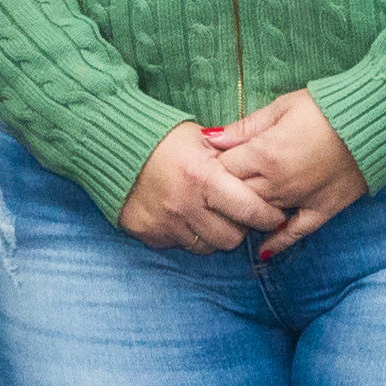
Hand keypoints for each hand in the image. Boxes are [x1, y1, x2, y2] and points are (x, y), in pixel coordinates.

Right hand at [116, 128, 280, 252]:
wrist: (110, 143)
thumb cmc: (164, 138)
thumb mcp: (203, 140)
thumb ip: (233, 159)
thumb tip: (266, 176)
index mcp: (202, 177)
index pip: (250, 210)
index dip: (268, 217)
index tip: (274, 215)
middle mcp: (184, 204)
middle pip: (230, 238)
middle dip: (240, 228)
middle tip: (238, 215)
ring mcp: (164, 222)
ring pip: (206, 247)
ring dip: (213, 235)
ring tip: (209, 215)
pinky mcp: (147, 233)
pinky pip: (178, 244)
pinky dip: (185, 234)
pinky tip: (182, 215)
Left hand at [204, 91, 370, 253]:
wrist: (374, 121)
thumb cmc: (325, 108)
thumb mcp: (281, 108)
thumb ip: (244, 127)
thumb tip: (210, 138)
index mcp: (265, 153)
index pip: (223, 169)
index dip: (215, 166)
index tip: (214, 163)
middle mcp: (279, 182)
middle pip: (237, 196)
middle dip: (226, 192)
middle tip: (221, 188)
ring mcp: (301, 199)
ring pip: (261, 215)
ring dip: (247, 214)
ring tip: (236, 211)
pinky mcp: (323, 209)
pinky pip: (296, 232)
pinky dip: (279, 242)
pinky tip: (264, 250)